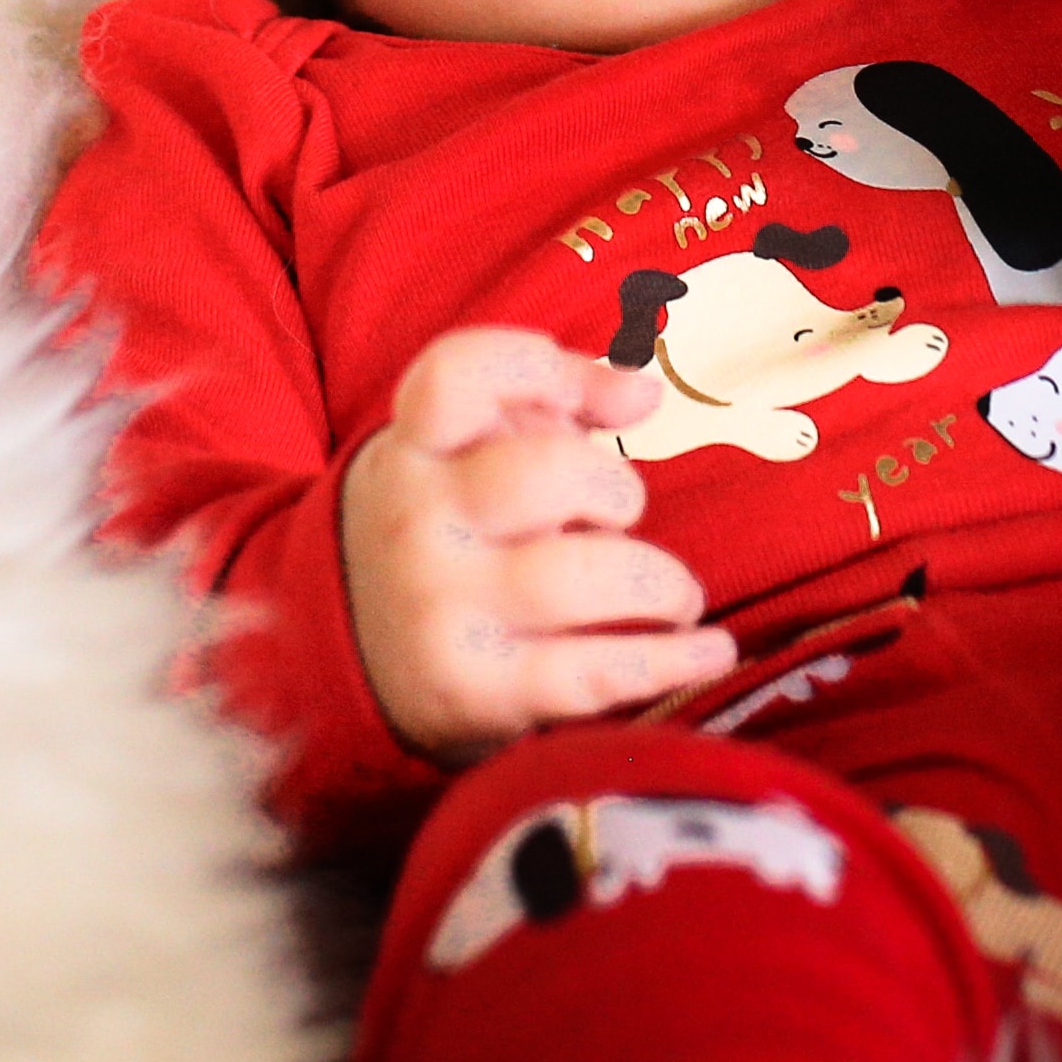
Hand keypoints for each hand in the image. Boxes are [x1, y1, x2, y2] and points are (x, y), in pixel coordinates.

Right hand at [346, 326, 737, 760]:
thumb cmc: (451, 528)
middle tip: (624, 519)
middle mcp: (416, 523)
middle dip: (616, 490)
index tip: (602, 402)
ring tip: (675, 597)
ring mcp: (440, 611)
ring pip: (579, 578)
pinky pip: (591, 672)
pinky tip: (710, 650)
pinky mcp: (473, 691)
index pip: (456, 376)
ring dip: (659, 585)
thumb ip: (558, 395)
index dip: (538, 369)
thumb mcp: (472, 448)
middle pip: (548, 473)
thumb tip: (642, 391)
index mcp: (414, 448)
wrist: (351, 653)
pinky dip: (671, 661)